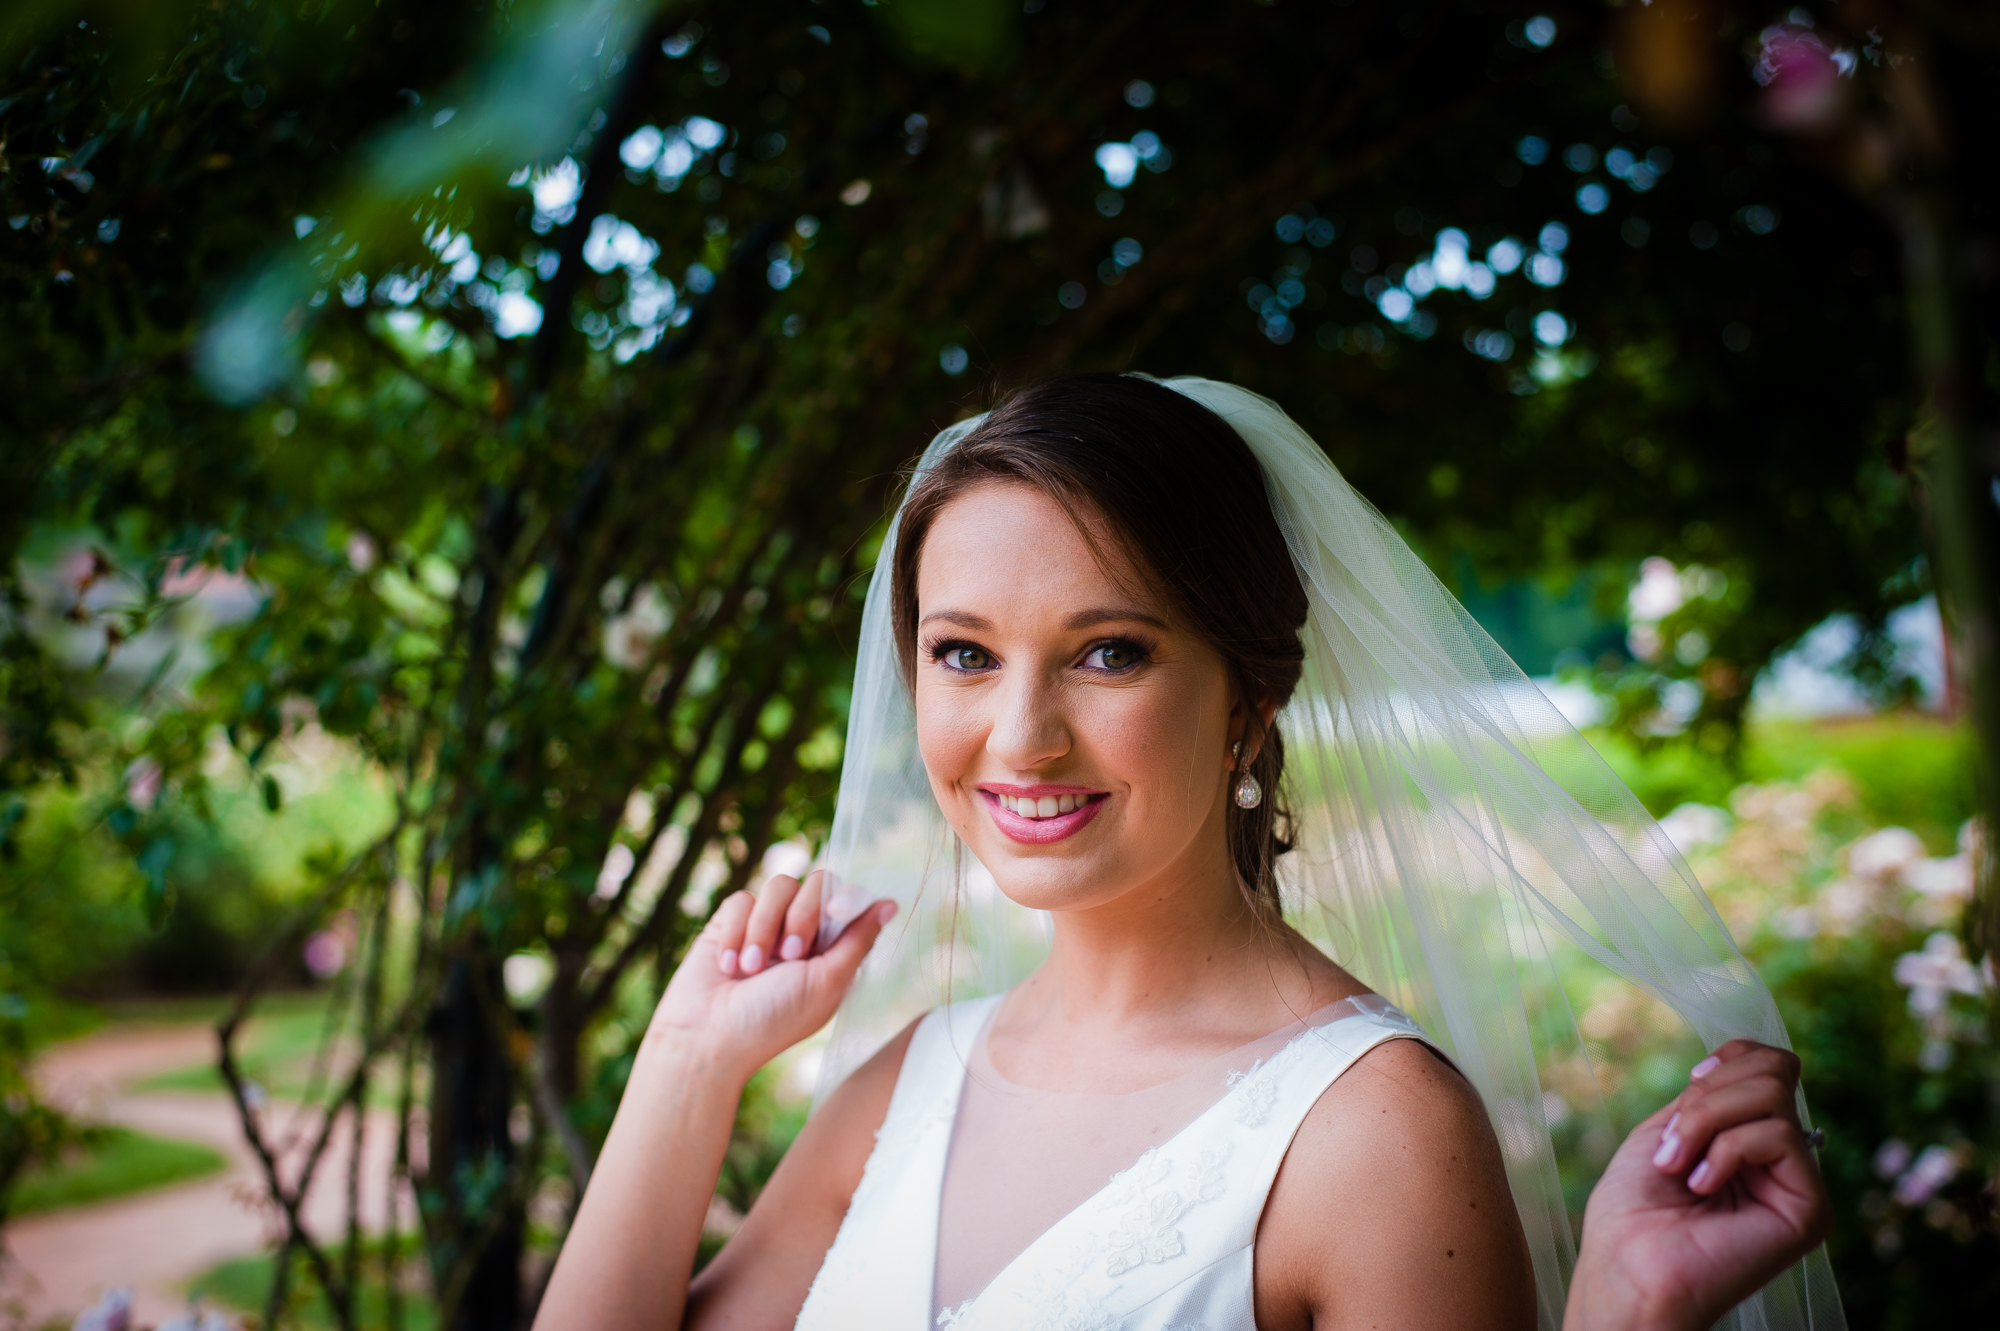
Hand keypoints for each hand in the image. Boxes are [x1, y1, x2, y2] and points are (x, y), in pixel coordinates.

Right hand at [643, 869, 895, 1084]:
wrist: (708, 1037)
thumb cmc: (772, 1020)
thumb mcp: (827, 983)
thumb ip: (859, 940)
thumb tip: (891, 903)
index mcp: (831, 950)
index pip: (848, 899)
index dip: (843, 899)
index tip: (833, 915)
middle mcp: (801, 934)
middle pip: (817, 882)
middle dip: (803, 916)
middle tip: (789, 956)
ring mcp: (765, 926)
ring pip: (779, 885)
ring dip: (765, 929)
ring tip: (751, 969)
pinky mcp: (730, 923)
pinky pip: (741, 899)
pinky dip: (734, 932)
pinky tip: (728, 965)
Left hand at [1566, 1039, 1832, 1330]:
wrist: (1627, 1267)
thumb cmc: (1633, 1209)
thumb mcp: (1667, 1129)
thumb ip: (1713, 1096)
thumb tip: (1753, 1060)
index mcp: (1749, 1140)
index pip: (1772, 1066)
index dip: (1733, 1058)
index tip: (1691, 1082)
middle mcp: (1782, 1161)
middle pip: (1774, 1072)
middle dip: (1709, 1095)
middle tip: (1673, 1142)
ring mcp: (1798, 1185)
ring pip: (1774, 1096)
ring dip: (1707, 1120)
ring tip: (1678, 1166)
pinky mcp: (1810, 1209)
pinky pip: (1778, 1135)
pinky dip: (1726, 1150)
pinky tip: (1702, 1186)